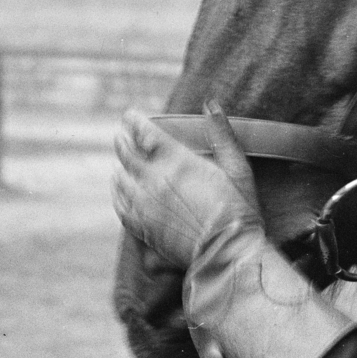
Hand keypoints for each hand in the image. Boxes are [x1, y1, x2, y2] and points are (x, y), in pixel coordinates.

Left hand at [112, 102, 262, 271]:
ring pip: (120, 179)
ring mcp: (144, 205)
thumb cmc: (238, 210)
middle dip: (123, 140)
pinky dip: (118, 194)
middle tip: (122, 135)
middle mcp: (154, 180)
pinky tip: (120, 192)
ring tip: (120, 163)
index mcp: (176, 160)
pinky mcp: (142, 227)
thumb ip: (221, 134)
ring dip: (119, 167)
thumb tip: (210, 104)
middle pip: (126, 153)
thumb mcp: (237, 167)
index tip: (130, 116)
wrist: (228, 253)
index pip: (144, 132)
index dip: (134, 121)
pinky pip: (120, 206)